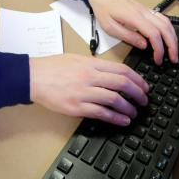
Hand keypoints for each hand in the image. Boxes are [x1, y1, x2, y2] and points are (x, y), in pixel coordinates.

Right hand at [30, 54, 148, 125]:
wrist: (34, 77)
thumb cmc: (53, 67)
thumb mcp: (76, 59)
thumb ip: (94, 65)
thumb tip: (112, 73)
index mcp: (91, 64)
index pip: (122, 70)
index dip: (137, 79)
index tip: (144, 86)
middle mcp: (90, 77)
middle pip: (122, 84)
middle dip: (138, 93)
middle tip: (144, 100)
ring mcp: (84, 92)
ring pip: (114, 99)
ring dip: (129, 107)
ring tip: (134, 112)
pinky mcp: (77, 107)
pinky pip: (101, 113)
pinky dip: (115, 117)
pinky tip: (123, 120)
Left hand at [87, 0, 178, 64]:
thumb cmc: (103, 9)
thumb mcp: (110, 27)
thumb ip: (128, 36)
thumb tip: (144, 45)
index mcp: (134, 17)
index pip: (154, 33)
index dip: (159, 48)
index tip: (158, 59)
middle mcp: (144, 12)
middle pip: (165, 28)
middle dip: (172, 45)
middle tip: (173, 58)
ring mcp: (146, 10)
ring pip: (167, 22)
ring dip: (173, 37)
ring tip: (174, 50)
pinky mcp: (146, 10)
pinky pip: (163, 18)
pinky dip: (169, 29)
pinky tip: (169, 37)